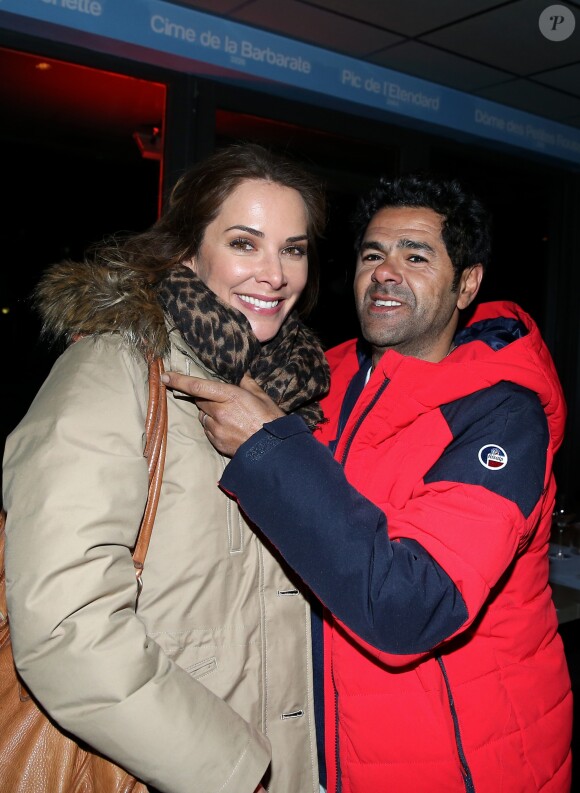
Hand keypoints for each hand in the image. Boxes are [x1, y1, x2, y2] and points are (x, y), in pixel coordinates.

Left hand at [161, 372, 283, 456]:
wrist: (273, 449)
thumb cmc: (270, 420)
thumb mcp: (261, 397)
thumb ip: (247, 383)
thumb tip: (241, 374)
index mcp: (229, 396)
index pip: (197, 386)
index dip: (179, 380)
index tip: (165, 376)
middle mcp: (219, 411)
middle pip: (199, 400)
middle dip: (204, 397)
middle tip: (219, 399)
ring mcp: (216, 428)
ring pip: (203, 416)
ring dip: (209, 413)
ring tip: (229, 417)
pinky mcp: (216, 442)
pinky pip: (208, 430)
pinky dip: (213, 426)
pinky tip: (229, 428)